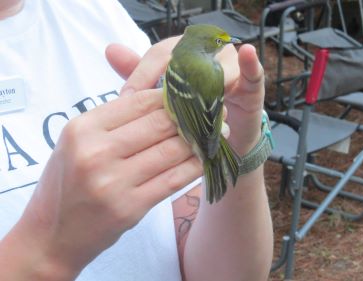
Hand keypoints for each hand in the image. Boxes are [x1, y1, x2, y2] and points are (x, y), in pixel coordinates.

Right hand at [15, 88, 200, 278]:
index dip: (172, 95)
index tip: (193, 94)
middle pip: (160, 123)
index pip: (139, 101)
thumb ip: (115, 120)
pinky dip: (195, 166)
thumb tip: (163, 98)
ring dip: (201, 140)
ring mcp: (113, 182)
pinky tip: (208, 158)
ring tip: (218, 132)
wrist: (52, 234)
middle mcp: (96, 152)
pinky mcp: (130, 207)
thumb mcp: (78, 141)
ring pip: (172, 150)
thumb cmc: (67, 182)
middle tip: (215, 110)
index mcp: (82, 128)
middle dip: (192, 115)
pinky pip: (174, 180)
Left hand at [108, 38, 264, 155]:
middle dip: (172, 82)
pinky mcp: (251, 85)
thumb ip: (140, 78)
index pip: (161, 53)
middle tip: (155, 107)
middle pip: (190, 57)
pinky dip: (251, 63)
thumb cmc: (190, 114)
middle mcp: (208, 56)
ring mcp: (231, 69)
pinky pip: (253, 72)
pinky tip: (247, 53)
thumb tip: (110, 49)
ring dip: (204, 86)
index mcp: (183, 54)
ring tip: (191, 107)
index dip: (143, 73)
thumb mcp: (162, 99)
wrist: (221, 140)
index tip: (126, 97)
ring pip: (218, 68)